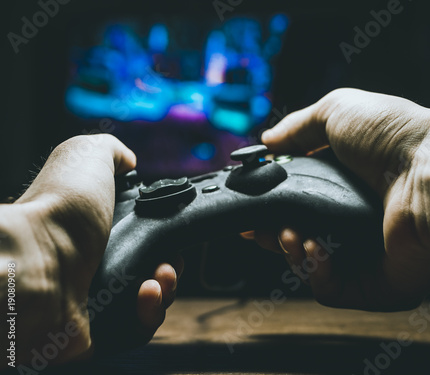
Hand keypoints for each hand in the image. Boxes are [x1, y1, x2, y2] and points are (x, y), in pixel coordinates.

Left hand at [0, 135, 181, 365]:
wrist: (33, 263)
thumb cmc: (59, 209)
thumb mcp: (86, 156)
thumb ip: (111, 152)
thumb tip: (129, 161)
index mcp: (98, 232)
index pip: (144, 241)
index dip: (165, 240)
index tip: (172, 239)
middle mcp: (97, 267)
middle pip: (152, 272)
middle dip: (171, 267)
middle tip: (167, 263)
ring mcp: (96, 303)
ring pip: (150, 304)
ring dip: (166, 290)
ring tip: (157, 280)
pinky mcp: (96, 333)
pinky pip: (137, 332)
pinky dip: (150, 315)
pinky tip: (147, 296)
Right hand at [251, 88, 429, 310]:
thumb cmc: (390, 136)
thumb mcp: (336, 111)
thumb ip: (297, 127)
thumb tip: (266, 140)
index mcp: (345, 188)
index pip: (299, 206)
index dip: (270, 209)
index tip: (249, 211)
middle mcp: (354, 222)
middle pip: (299, 239)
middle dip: (272, 236)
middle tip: (258, 230)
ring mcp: (367, 254)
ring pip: (312, 268)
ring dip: (290, 253)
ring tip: (289, 235)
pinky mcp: (378, 283)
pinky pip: (334, 290)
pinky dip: (316, 275)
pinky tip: (313, 249)